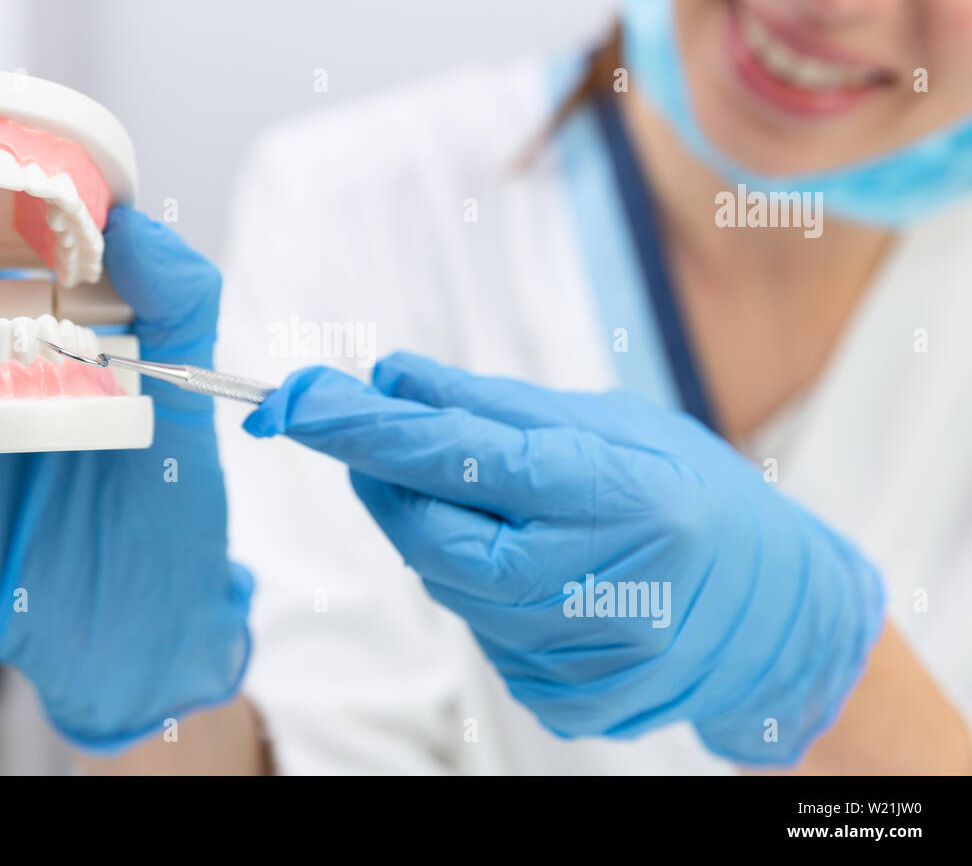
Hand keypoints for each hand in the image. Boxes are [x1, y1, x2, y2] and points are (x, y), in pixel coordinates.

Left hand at [244, 352, 884, 764]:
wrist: (781, 616)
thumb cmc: (696, 497)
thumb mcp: (613, 424)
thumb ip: (495, 408)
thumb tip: (393, 380)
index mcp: (616, 495)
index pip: (459, 459)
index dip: (367, 430)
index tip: (299, 399)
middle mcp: (600, 586)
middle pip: (433, 538)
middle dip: (389, 484)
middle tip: (371, 439)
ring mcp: (585, 657)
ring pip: (452, 587)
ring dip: (445, 534)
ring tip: (504, 507)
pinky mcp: (572, 701)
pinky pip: (487, 634)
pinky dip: (487, 590)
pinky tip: (540, 570)